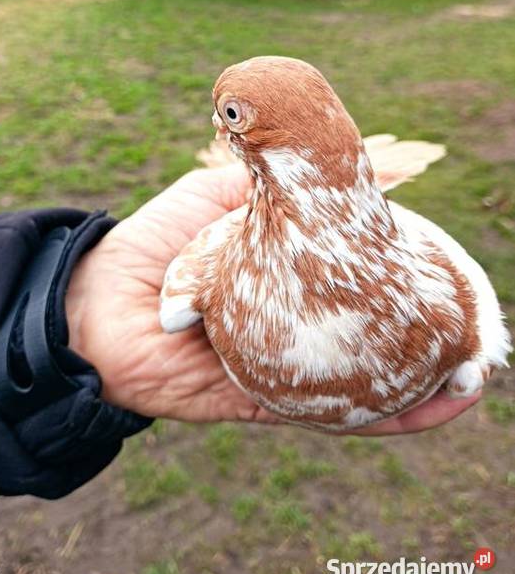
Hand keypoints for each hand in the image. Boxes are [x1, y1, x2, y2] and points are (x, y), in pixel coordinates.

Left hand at [65, 165, 480, 431]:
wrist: (96, 304)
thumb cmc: (157, 243)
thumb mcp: (221, 194)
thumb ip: (280, 179)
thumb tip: (348, 155)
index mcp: (287, 278)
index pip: (359, 277)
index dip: (408, 275)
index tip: (454, 270)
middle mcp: (295, 325)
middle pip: (375, 335)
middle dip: (431, 337)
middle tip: (484, 334)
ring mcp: (287, 365)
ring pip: (370, 382)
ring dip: (428, 383)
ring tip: (480, 375)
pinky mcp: (270, 400)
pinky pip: (337, 416)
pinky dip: (389, 418)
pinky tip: (438, 408)